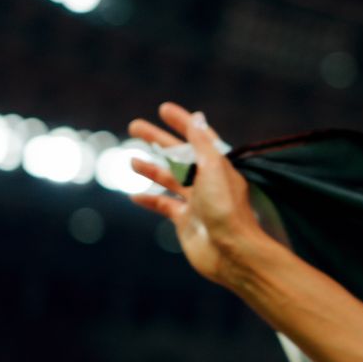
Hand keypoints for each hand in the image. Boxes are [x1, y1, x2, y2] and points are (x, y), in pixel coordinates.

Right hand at [124, 102, 271, 287]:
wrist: (231, 252)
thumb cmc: (226, 210)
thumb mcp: (213, 169)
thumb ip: (202, 144)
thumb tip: (198, 116)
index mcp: (218, 166)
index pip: (199, 137)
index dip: (183, 122)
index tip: (163, 109)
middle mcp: (208, 182)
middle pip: (179, 155)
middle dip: (158, 140)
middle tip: (135, 125)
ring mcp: (196, 202)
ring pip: (170, 180)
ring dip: (152, 168)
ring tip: (132, 159)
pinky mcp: (186, 222)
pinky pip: (165, 206)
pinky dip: (150, 200)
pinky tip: (135, 196)